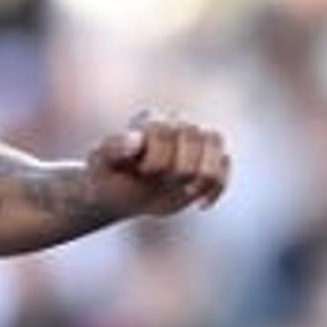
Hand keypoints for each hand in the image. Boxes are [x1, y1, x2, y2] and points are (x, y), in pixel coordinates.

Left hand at [86, 107, 229, 217]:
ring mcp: (194, 143)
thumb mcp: (100, 165)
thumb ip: (112, 148)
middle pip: (197, 133)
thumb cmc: (107, 177)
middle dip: (181, 166)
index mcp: (150, 120)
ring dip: (205, 173)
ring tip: (186, 192)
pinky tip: (200, 206)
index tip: (143, 173)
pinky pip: (226, 165)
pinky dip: (217, 187)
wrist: (120, 196)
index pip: (166, 128)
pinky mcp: (207, 162)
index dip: (159, 156)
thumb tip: (135, 140)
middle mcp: (175, 124)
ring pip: (217, 141)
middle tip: (161, 182)